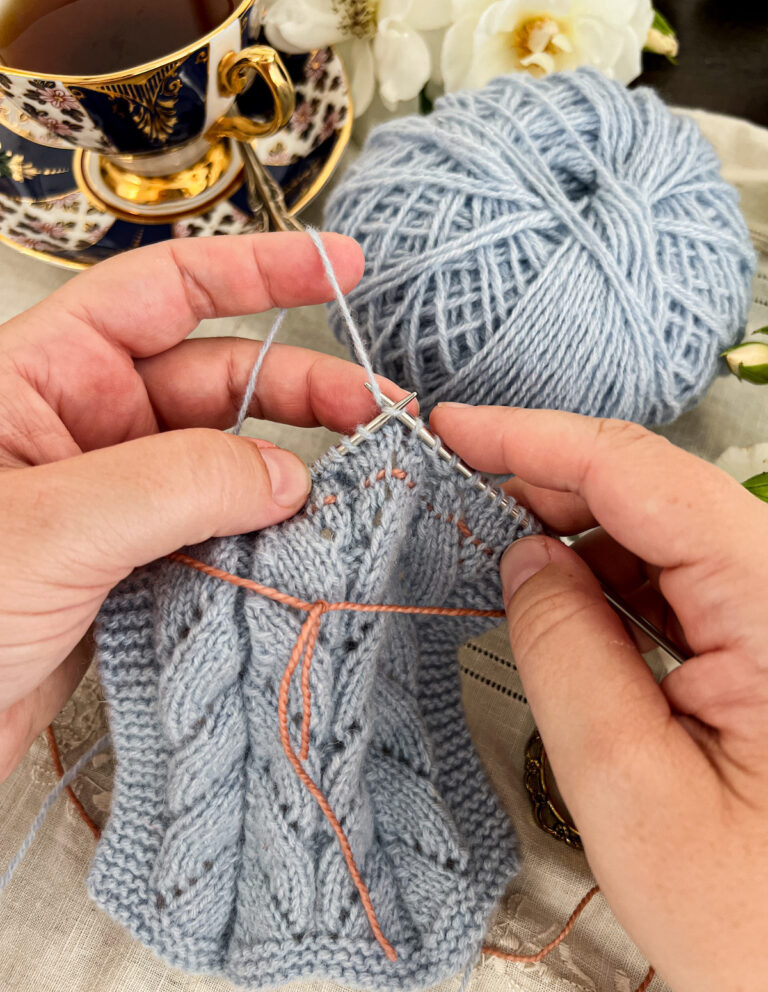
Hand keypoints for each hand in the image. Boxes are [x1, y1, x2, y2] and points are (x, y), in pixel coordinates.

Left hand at [0, 232, 405, 781]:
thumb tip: (284, 474)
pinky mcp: (130, 570)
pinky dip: (264, 542)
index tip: (337, 264)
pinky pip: (215, 536)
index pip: (163, 292)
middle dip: (304, 388)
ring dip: (290, 474)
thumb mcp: (50, 524)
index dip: (257, 270)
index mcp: (42, 377)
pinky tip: (304, 549)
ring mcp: (110, 502)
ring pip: (224, 464)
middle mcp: (81, 429)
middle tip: (378, 410)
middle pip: (216, 379)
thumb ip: (177, 484)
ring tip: (356, 487)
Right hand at [431, 405, 767, 991]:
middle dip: (551, 487)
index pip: (644, 477)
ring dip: (579, 537)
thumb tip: (523, 557)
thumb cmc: (759, 930)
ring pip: (667, 535)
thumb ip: (565, 653)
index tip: (454, 427)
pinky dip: (612, 582)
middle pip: (659, 493)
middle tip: (459, 495)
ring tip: (499, 555)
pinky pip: (682, 584)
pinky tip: (563, 603)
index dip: (538, 439)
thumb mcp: (630, 791)